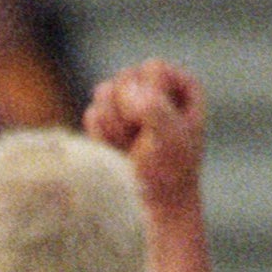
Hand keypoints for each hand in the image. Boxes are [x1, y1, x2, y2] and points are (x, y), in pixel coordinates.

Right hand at [83, 59, 205, 214]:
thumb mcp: (171, 139)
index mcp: (180, 85)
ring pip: (103, 93)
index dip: (148, 96)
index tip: (155, 124)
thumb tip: (125, 89)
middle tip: (141, 138)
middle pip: (124, 78)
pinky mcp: (105, 119)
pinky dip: (101, 136)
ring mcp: (127, 102)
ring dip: (114, 126)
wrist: (150, 203)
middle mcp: (154, 87)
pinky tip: (117, 150)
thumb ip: (154, 109)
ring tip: (130, 146)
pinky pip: (91, 114)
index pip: (152, 69)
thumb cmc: (171, 171)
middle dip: (128, 112)